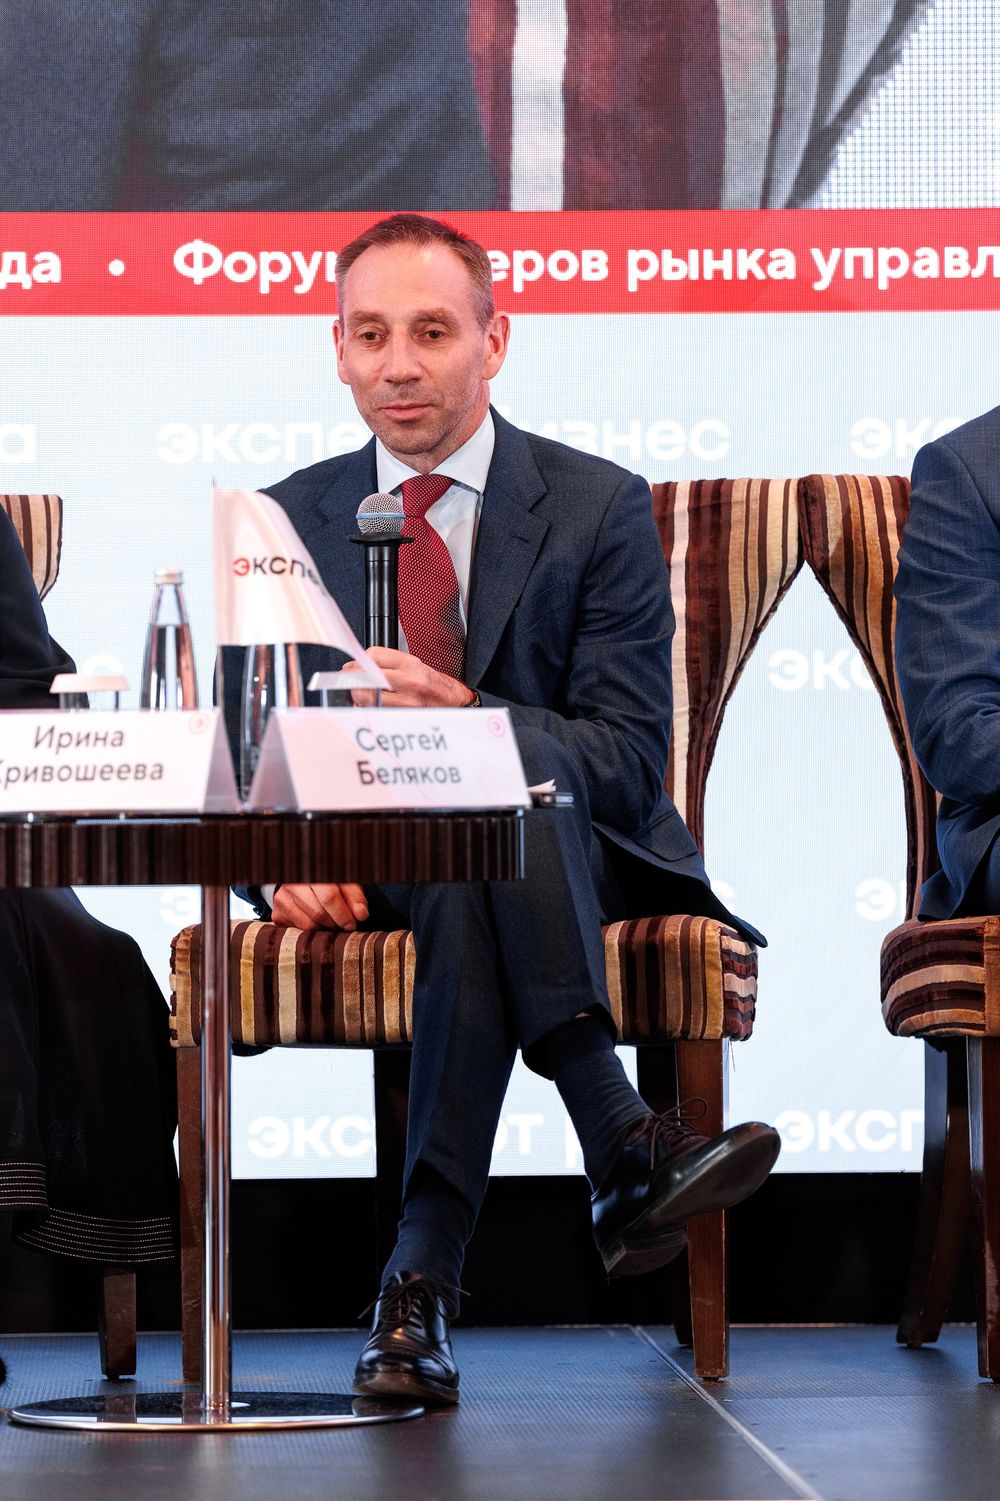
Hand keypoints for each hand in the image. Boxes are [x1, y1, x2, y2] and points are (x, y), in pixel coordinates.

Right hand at [271, 882, 368, 931]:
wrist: (301, 879)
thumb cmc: (327, 881)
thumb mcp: (344, 882)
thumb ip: (354, 896)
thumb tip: (362, 914)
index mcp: (312, 872)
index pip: (328, 897)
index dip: (343, 914)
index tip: (352, 924)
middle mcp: (293, 884)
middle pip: (318, 913)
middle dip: (335, 923)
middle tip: (344, 925)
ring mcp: (281, 899)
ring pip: (308, 926)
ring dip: (324, 930)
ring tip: (332, 924)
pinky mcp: (277, 914)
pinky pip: (297, 932)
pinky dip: (311, 933)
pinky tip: (318, 925)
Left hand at [344, 647, 475, 707]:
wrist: (454, 703)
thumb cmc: (434, 685)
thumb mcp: (413, 665)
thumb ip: (385, 663)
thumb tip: (354, 668)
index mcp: (411, 665)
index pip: (373, 657)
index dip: (358, 663)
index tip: (353, 668)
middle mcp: (410, 683)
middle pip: (367, 679)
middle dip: (353, 682)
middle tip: (351, 683)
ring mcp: (407, 704)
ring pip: (368, 699)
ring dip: (359, 698)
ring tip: (364, 696)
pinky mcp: (404, 719)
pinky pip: (376, 714)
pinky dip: (369, 711)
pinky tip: (373, 708)